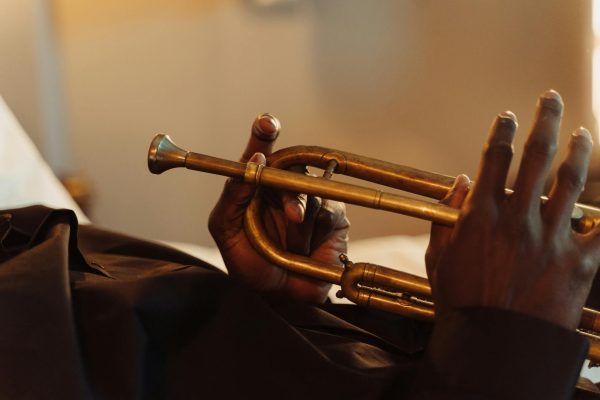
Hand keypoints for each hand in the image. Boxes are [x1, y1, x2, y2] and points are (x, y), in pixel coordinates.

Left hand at [208, 114, 349, 302]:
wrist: (279, 294)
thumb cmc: (249, 260)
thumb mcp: (225, 229)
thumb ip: (231, 195)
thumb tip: (251, 162)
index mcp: (257, 183)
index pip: (261, 151)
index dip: (263, 133)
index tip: (266, 123)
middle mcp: (285, 185)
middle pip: (293, 166)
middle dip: (291, 189)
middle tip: (291, 213)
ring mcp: (312, 198)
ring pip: (311, 191)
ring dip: (299, 220)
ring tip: (289, 246)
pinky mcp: (334, 215)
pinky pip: (329, 211)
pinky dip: (316, 230)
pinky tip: (307, 249)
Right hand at [425, 90, 599, 328]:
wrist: (494, 346)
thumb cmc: (461, 303)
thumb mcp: (437, 258)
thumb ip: (446, 216)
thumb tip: (462, 180)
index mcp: (482, 215)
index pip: (495, 158)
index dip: (503, 130)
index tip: (509, 114)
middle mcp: (518, 217)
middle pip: (536, 155)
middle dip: (546, 120)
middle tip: (551, 98)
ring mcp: (551, 237)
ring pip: (571, 180)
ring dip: (578, 150)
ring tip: (582, 133)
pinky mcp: (579, 262)